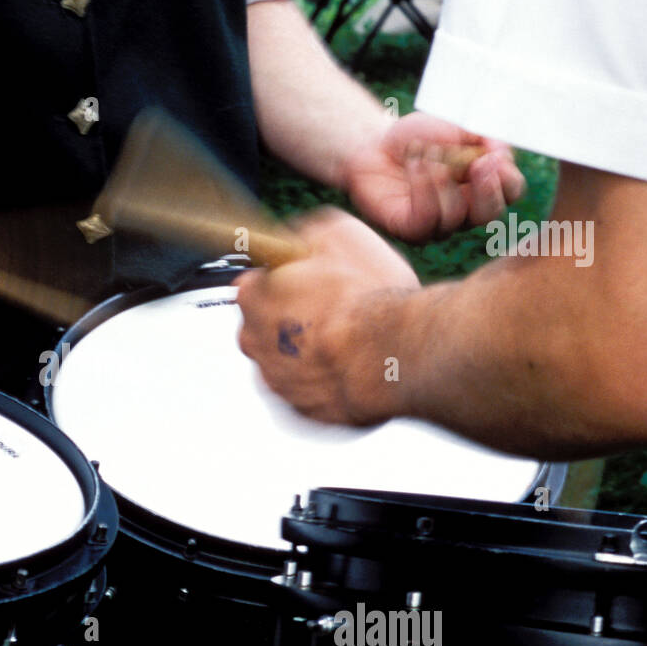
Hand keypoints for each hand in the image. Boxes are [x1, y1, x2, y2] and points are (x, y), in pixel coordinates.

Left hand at [236, 207, 418, 422]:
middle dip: (293, 317)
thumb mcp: (336, 233)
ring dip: (310, 351)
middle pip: (266, 325)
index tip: (304, 278)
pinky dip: (326, 382)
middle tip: (333, 308)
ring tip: (350, 340)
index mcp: (253, 296)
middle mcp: (254, 342)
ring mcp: (276, 381)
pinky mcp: (301, 413)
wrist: (393, 354)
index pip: (254, 283)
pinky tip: (352, 367)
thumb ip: (304, 233)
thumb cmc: (367, 299)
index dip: (284, 278)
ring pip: (287, 361)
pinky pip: (309, 393)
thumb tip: (297, 235)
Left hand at [343, 113, 524, 242]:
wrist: (375, 146)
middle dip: (487, 189)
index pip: (511, 192)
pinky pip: (426, 220)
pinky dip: (423, 189)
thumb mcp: (454, 128)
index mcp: (482, 184)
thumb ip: (481, 138)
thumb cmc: (417, 138)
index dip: (508, 178)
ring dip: (442, 179)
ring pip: (456, 215)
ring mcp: (437, 224)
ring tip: (428, 153)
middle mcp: (465, 210)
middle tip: (477, 163)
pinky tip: (416, 165)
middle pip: (490, 214)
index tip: (494, 156)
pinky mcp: (410, 229)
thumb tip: (501, 154)